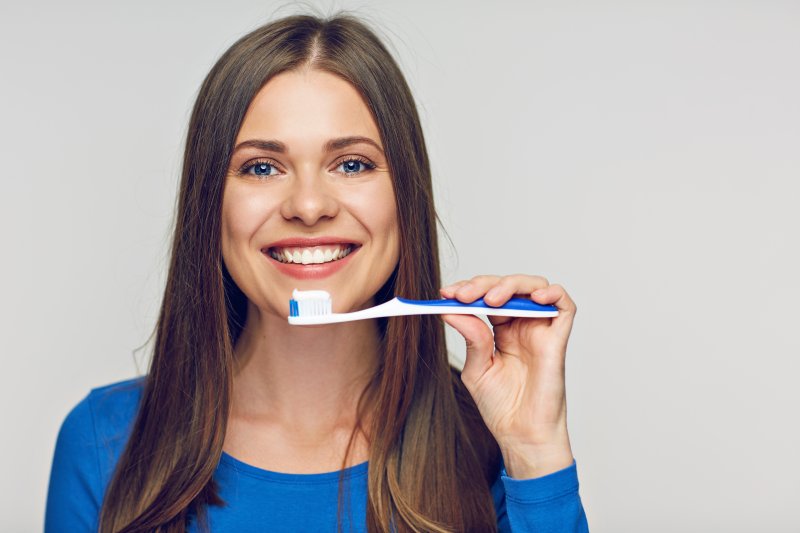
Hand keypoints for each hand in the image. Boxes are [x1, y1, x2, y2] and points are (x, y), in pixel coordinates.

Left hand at [440, 274, 577, 477]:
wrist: (522, 435)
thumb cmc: (502, 407)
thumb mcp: (477, 368)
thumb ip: (471, 338)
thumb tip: (453, 310)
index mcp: (502, 330)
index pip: (487, 296)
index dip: (469, 289)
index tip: (447, 293)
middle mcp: (523, 325)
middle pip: (508, 287)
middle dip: (484, 285)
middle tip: (464, 295)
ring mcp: (542, 330)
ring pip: (534, 287)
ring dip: (511, 285)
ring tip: (491, 299)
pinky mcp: (558, 339)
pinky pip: (565, 305)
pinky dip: (552, 293)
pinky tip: (533, 298)